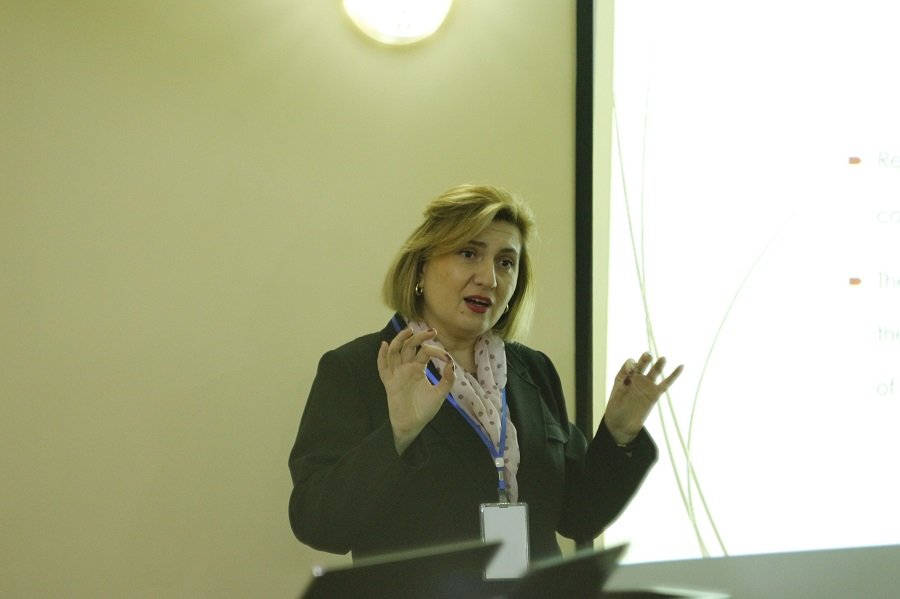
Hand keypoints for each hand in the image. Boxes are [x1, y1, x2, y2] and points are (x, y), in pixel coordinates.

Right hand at [377, 327, 454, 454]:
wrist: (412, 425)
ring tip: (409, 330)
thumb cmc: (424, 409)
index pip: (424, 352)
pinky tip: (384, 345)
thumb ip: (447, 380)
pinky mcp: (389, 383)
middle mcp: (406, 368)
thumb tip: (451, 364)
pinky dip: (382, 356)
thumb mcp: (440, 394)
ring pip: (395, 352)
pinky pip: (383, 368)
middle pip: (409, 346)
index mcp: (418, 368)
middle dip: (419, 337)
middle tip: (431, 331)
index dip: (436, 351)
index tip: (447, 356)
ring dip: (400, 340)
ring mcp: (397, 374)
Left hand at [604, 352, 682, 444]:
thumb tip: (629, 375)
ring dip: (658, 365)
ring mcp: (646, 385)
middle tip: (648, 355)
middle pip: (642, 365)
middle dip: (645, 360)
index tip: (630, 371)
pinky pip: (666, 383)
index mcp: (625, 376)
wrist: (622, 424)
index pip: (630, 364)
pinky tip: (681, 366)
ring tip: (662, 358)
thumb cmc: (616, 409)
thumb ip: (623, 385)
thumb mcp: (616, 395)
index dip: (630, 365)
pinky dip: (674, 375)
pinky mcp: (655, 394)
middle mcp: (636, 378)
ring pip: (654, 372)